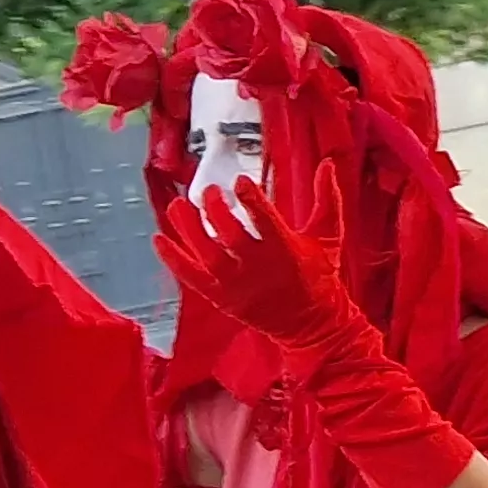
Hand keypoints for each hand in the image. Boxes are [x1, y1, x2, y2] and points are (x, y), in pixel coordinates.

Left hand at [154, 168, 364, 353]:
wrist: (312, 323)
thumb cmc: (319, 275)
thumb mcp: (328, 236)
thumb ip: (327, 199)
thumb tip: (327, 164)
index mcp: (285, 249)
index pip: (264, 220)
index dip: (251, 198)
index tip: (239, 181)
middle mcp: (258, 267)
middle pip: (229, 234)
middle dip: (215, 208)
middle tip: (209, 192)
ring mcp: (236, 284)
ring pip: (205, 253)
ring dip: (187, 228)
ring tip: (177, 206)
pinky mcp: (222, 298)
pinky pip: (191, 277)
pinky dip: (173, 259)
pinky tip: (159, 240)